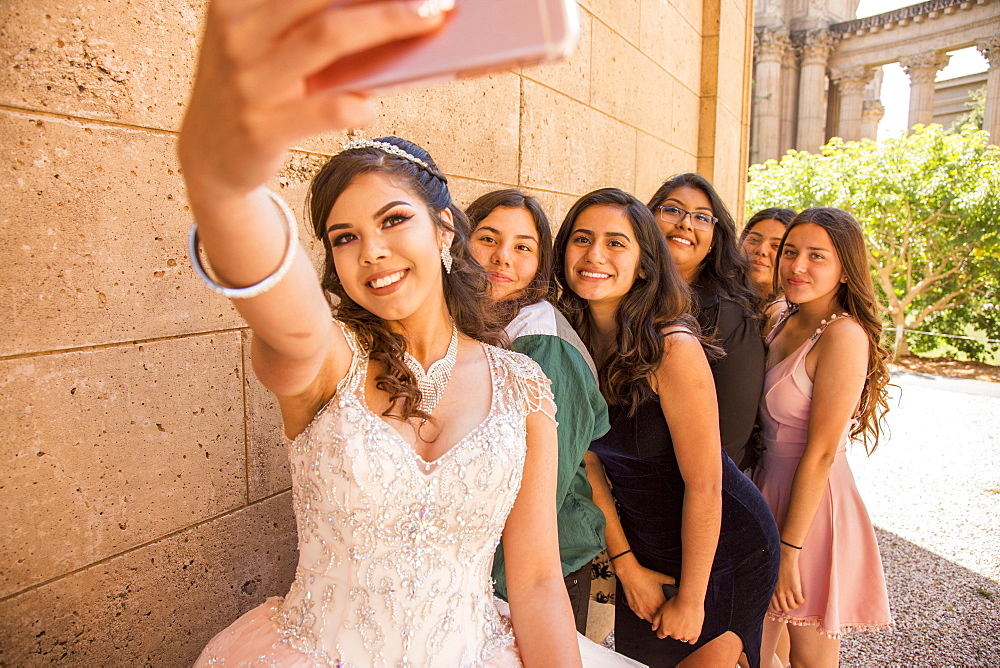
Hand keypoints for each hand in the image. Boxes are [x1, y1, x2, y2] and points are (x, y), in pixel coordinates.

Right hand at [179, 0, 448, 198]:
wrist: (209, 157)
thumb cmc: (255, 88)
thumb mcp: (264, 43)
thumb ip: (306, 21)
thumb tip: (389, 6)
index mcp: (237, 2)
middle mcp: (238, 33)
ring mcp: (249, 82)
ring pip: (327, 38)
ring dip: (387, 24)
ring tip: (430, 19)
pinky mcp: (262, 127)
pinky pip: (327, 109)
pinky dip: (359, 103)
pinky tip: (372, 104)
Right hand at [615, 556, 675, 622]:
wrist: (631, 575)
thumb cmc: (644, 576)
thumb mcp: (661, 577)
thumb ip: (670, 581)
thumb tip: (674, 582)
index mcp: (659, 602)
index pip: (668, 612)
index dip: (669, 610)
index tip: (669, 608)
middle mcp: (651, 608)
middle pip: (659, 619)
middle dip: (662, 616)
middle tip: (663, 613)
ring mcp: (642, 609)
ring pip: (650, 620)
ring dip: (653, 618)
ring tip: (655, 614)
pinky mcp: (634, 608)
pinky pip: (641, 617)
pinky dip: (644, 615)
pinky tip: (646, 611)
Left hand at [651, 595, 704, 642]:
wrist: (689, 601)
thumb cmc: (675, 604)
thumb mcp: (661, 610)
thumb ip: (655, 621)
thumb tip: (654, 628)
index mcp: (665, 630)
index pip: (661, 635)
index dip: (662, 629)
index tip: (667, 625)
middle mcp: (675, 635)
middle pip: (672, 635)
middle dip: (673, 629)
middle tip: (677, 619)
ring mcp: (685, 636)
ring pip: (682, 637)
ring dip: (682, 632)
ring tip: (684, 621)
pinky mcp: (694, 635)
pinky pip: (692, 641)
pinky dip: (691, 636)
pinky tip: (690, 630)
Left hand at [770, 549, 804, 611]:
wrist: (786, 560)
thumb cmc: (779, 568)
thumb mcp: (774, 581)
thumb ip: (775, 589)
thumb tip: (779, 597)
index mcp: (772, 591)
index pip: (776, 607)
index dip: (782, 607)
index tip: (785, 604)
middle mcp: (779, 593)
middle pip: (785, 609)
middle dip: (790, 607)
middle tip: (793, 602)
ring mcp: (787, 592)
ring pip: (793, 606)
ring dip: (796, 605)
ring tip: (798, 600)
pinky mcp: (795, 589)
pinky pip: (800, 601)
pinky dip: (802, 601)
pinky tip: (802, 597)